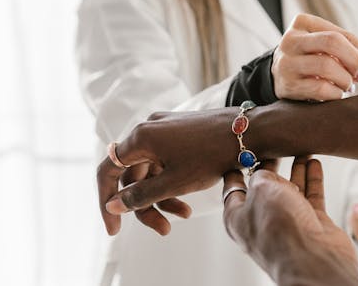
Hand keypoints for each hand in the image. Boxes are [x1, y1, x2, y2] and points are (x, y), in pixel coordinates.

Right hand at [97, 108, 238, 235]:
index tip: (114, 229)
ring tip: (183, 216)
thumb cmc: (212, 155)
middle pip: (133, 175)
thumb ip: (140, 196)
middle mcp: (149, 129)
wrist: (251, 131)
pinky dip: (173, 182)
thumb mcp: (174, 183)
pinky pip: (166, 162)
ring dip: (162, 197)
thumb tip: (113, 204)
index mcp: (141, 137)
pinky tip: (188, 202)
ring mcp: (166, 129)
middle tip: (162, 229)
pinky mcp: (181, 132)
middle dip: (145, 205)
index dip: (105, 201)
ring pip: (152, 171)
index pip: (108, 171)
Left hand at [222, 158, 357, 284]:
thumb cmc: (279, 230)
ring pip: (291, 189)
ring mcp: (288, 222)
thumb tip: (266, 171)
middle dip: (271, 165)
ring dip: (296, 168)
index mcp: (238, 217)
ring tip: (301, 148)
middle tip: (276, 144)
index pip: (233, 188)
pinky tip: (314, 162)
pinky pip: (311, 195)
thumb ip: (262, 176)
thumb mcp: (261, 190)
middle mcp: (262, 220)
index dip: (237, 168)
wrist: (313, 259)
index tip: (242, 151)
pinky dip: (312, 178)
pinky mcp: (311, 223)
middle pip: (265, 187)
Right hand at [272, 13, 357, 101]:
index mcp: (304, 23)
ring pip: (326, 67)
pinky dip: (335, 94)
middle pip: (332, 43)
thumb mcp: (336, 50)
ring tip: (345, 84)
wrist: (281, 78)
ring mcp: (285, 63)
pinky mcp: (286, 86)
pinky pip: (320, 89)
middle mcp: (290, 39)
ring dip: (345, 81)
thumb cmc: (316, 59)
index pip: (341, 34)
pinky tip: (334, 94)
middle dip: (354, 62)